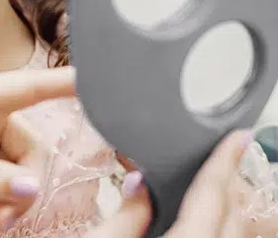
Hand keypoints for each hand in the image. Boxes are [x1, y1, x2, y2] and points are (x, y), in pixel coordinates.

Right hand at [88, 129, 253, 237]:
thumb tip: (138, 182)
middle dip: (225, 181)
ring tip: (204, 182)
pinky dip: (215, 223)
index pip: (211, 196)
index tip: (238, 136)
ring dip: (223, 205)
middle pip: (231, 215)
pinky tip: (195, 214)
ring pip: (232, 233)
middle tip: (215, 154)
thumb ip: (125, 213)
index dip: (225, 161)